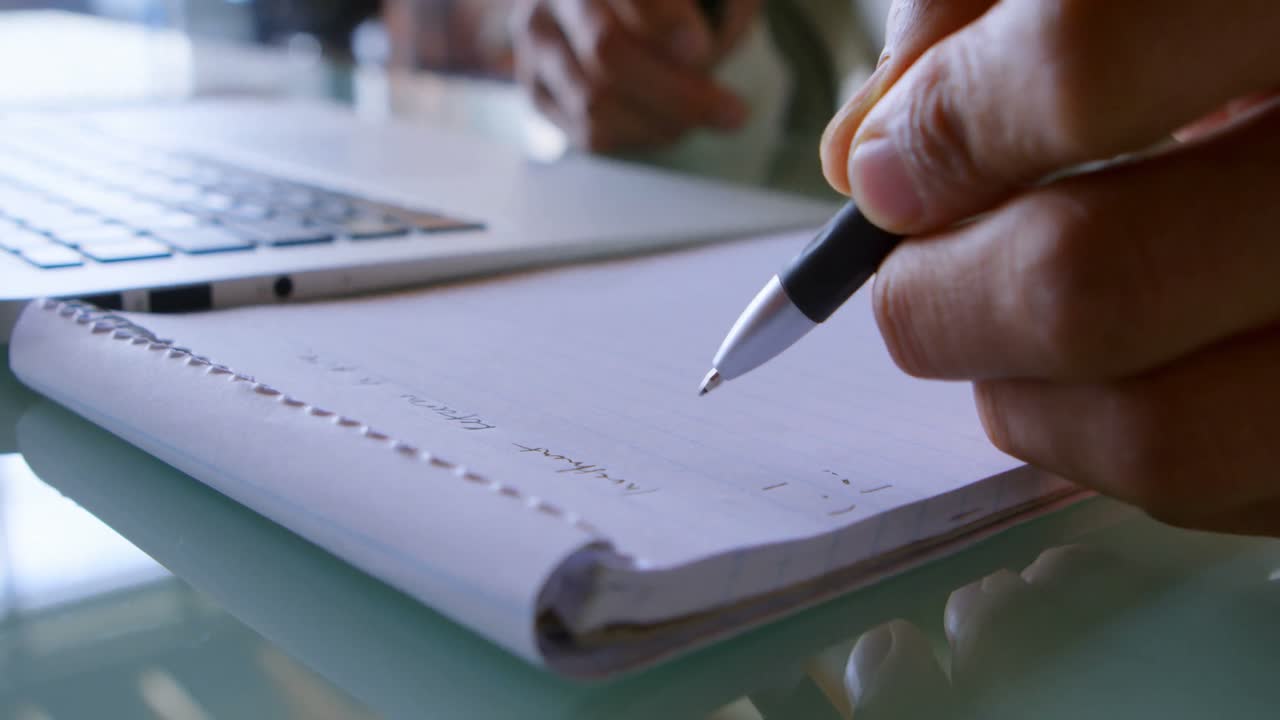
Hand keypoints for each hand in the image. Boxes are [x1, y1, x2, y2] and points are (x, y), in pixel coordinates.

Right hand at [510, 0, 757, 151]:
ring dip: (661, 122)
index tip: (700, 49)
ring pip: (594, 101)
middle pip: (606, 49)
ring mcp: (536, 43)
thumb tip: (707, 54)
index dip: (664, 19)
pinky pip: (586, 132)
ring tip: (703, 119)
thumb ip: (716, 8)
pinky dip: (637, 138)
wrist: (603, 7)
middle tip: (730, 112)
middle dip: (678, 92)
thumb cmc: (664, 2)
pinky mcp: (536, 89)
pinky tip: (668, 126)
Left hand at [819, 0, 1279, 533]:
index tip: (881, 169)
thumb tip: (865, 156)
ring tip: (1006, 328)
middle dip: (938, 298)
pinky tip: (1103, 371)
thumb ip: (980, 13)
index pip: (1075, 72)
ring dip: (1016, 397)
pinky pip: (1209, 493)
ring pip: (1153, 435)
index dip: (940, 130)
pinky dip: (1105, 448)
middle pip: (1088, 288)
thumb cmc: (1217, 26)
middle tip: (909, 275)